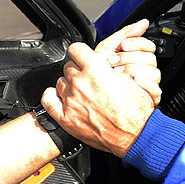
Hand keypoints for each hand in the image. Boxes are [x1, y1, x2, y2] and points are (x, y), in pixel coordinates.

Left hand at [40, 21, 159, 157]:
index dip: (81, 52)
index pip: (76, 49)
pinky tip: (62, 97)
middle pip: (68, 66)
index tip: (84, 56)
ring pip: (60, 82)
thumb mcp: (132, 80)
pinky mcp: (66, 118)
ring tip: (83, 91)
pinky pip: (48, 100)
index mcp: (96, 71)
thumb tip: (107, 66)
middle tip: (90, 78)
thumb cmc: (136, 111)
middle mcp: (80, 84)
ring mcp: (71, 101)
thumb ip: (113, 69)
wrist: (135, 135)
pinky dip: (53, 96)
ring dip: (69, 84)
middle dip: (79, 69)